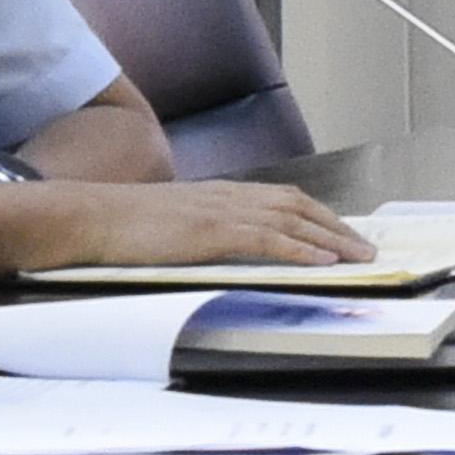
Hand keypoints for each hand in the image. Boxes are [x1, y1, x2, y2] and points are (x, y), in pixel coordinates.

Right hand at [74, 179, 365, 268]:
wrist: (89, 217)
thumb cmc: (122, 224)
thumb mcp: (172, 221)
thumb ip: (202, 227)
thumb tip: (222, 245)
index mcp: (220, 193)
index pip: (282, 199)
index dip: (317, 215)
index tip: (341, 231)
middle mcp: (228, 196)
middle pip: (298, 206)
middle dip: (336, 226)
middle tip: (365, 246)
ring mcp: (221, 212)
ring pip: (292, 220)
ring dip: (331, 239)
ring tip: (359, 256)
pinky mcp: (212, 232)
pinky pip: (268, 240)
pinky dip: (300, 249)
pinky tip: (322, 260)